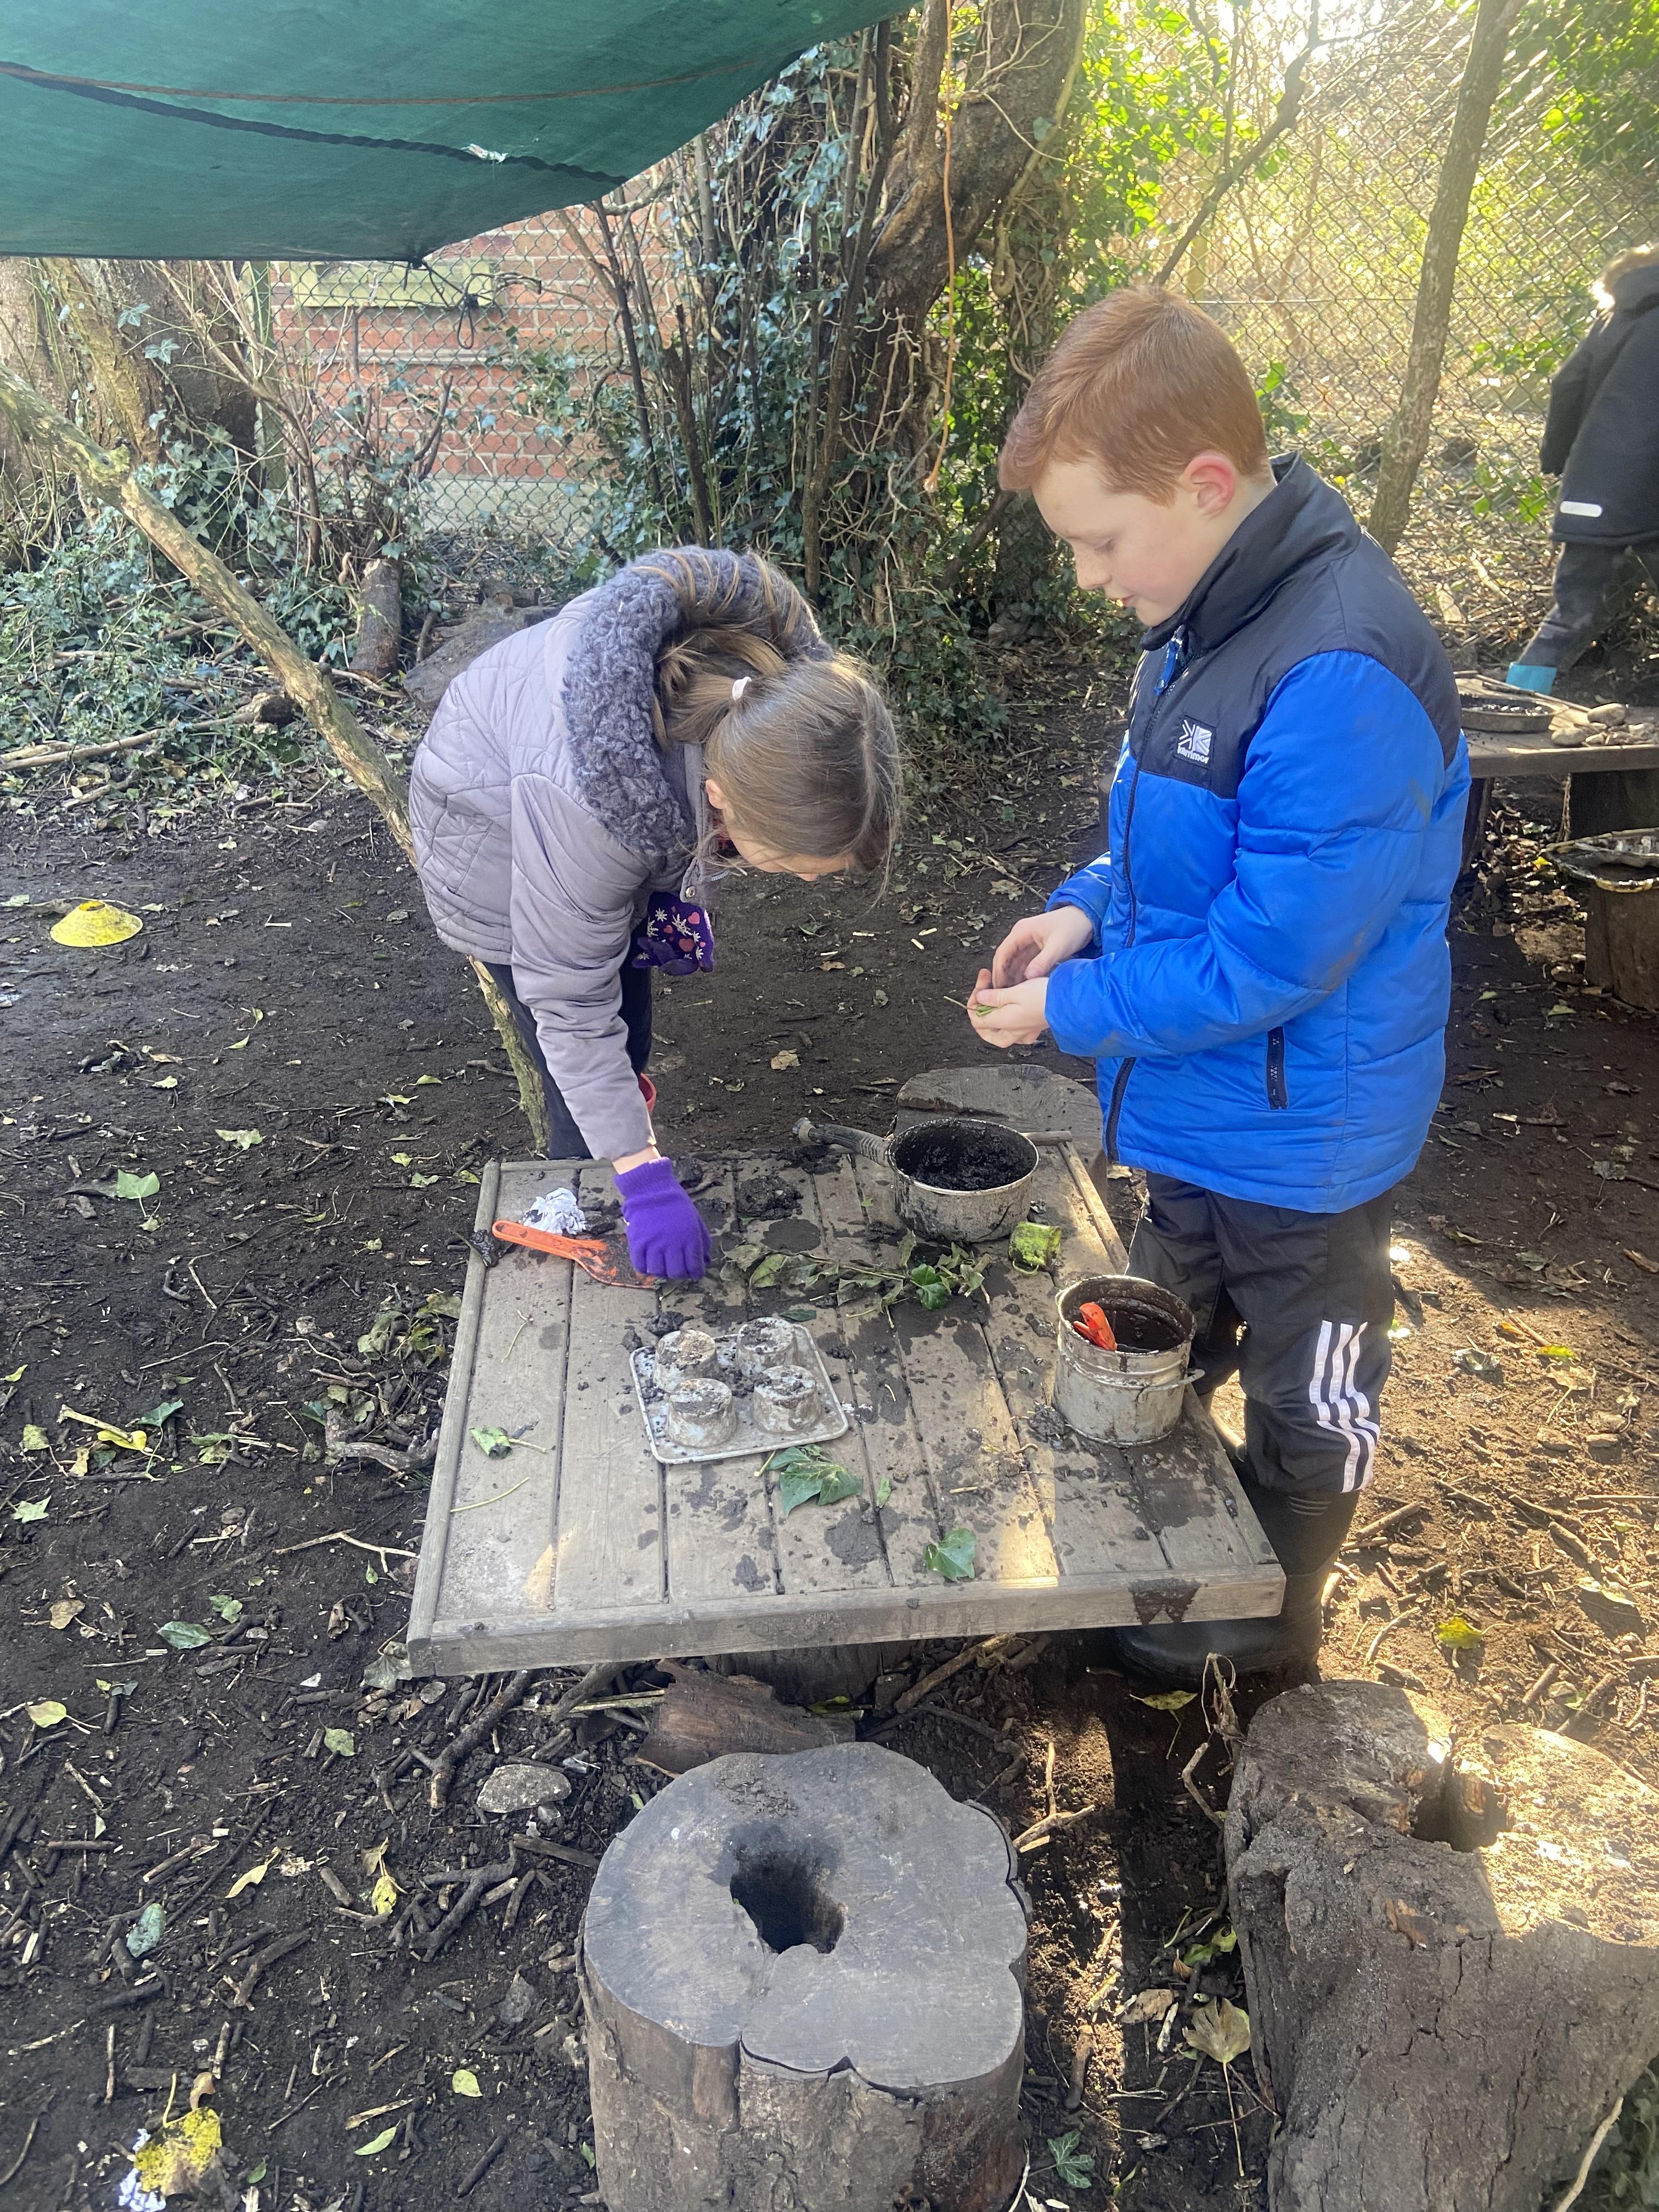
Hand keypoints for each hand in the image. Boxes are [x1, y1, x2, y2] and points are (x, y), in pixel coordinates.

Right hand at [614, 1158, 712, 1279]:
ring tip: (663, 1263)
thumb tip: (707, 1260)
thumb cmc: (676, 1204)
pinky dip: (646, 1268)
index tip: (693, 1271)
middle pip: (676, 1273)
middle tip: (678, 1266)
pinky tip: (649, 1261)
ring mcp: (653, 1244)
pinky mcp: (637, 1243)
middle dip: (680, 1273)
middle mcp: (672, 1244)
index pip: (695, 1267)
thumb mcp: (696, 1220)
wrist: (651, 1189)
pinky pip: (640, 1266)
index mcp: (690, 1238)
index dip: (695, 1273)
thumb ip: (703, 1241)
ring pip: (658, 1271)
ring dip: (663, 1271)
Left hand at [967, 968, 1049, 1047]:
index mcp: (1005, 1022)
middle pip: (986, 1031)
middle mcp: (1013, 1031)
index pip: (977, 1019)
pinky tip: (1011, 1016)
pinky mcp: (1034, 1029)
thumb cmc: (1045, 996)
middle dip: (979, 1014)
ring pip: (1000, 1034)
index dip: (974, 1002)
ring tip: (992, 1004)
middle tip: (981, 996)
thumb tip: (980, 999)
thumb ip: (995, 997)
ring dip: (993, 1020)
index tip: (981, 986)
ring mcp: (1024, 1032)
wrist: (1069, 1002)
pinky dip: (1009, 1025)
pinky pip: (1017, 1034)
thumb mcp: (1015, 991)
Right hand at [990, 903, 1095, 985]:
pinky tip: (1024, 986)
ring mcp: (1028, 942)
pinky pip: (1025, 962)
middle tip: (1003, 993)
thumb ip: (1043, 962)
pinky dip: (1023, 973)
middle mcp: (1021, 936)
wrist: (1086, 918)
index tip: (998, 987)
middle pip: (1006, 958)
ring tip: (1013, 993)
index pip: (1003, 953)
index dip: (998, 971)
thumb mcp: (1058, 946)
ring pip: (1015, 962)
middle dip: (1003, 975)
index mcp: (1022, 931)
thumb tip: (1028, 977)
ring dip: (1013, 976)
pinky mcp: (1036, 948)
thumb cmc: (1072, 927)